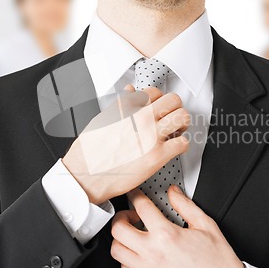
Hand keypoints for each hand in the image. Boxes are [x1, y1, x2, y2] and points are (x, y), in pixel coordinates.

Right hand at [62, 87, 190, 203]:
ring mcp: (151, 136)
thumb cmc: (90, 151)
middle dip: (174, 108)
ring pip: (182, 117)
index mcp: (127, 107)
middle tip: (171, 118)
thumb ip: (120, 104)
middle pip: (173, 100)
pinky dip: (180, 145)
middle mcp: (141, 119)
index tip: (158, 108)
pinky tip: (171, 148)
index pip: (154, 92)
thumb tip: (131, 91)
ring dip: (181, 124)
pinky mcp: (157, 156)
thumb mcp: (102, 119)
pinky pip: (182, 143)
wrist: (86, 176)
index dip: (158, 100)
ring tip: (175, 131)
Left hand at [110, 187, 244, 267]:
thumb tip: (174, 193)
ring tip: (131, 234)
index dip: (136, 195)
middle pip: (118, 229)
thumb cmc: (217, 264)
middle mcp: (152, 253)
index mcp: (167, 235)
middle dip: (121, 217)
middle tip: (130, 215)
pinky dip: (126, 258)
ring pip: (116, 250)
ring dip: (121, 239)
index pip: (141, 207)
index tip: (136, 195)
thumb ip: (186, 206)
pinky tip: (137, 253)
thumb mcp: (206, 226)